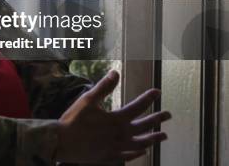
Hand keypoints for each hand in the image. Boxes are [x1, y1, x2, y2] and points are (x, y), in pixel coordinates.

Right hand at [56, 70, 170, 162]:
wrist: (62, 142)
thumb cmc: (74, 120)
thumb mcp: (87, 99)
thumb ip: (104, 87)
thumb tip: (115, 73)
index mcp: (116, 119)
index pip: (137, 107)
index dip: (148, 98)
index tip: (157, 92)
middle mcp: (121, 134)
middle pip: (144, 126)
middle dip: (157, 119)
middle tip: (168, 114)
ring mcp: (117, 147)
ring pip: (141, 143)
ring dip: (153, 138)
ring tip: (163, 136)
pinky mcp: (111, 156)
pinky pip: (130, 155)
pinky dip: (139, 153)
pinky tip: (143, 151)